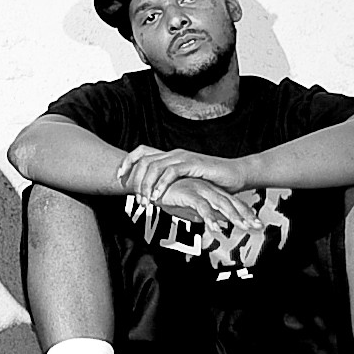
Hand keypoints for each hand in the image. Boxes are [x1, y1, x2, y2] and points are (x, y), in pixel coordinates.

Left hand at [117, 145, 248, 199]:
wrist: (234, 175)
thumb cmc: (211, 182)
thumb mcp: (185, 183)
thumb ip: (169, 185)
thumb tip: (151, 194)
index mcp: (169, 156)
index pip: (141, 152)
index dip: (127, 162)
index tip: (118, 178)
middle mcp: (173, 154)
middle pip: (143, 160)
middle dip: (134, 179)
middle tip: (135, 199)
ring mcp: (182, 157)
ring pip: (154, 167)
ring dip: (146, 185)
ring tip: (145, 201)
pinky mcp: (192, 164)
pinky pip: (171, 172)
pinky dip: (162, 185)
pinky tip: (158, 197)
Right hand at [153, 177, 262, 233]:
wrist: (151, 184)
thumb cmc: (166, 195)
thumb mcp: (185, 207)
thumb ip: (198, 213)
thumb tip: (207, 222)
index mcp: (209, 192)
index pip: (231, 203)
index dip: (244, 214)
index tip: (255, 225)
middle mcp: (207, 189)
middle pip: (230, 203)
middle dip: (245, 216)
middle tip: (258, 227)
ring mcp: (199, 190)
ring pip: (220, 205)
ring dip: (233, 217)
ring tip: (244, 228)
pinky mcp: (188, 193)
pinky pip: (202, 207)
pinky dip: (210, 218)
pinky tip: (216, 229)